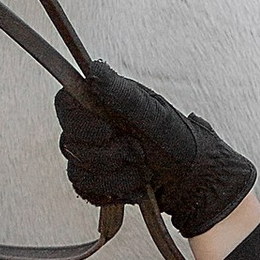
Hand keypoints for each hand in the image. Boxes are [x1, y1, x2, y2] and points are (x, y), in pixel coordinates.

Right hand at [55, 60, 256, 238]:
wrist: (194, 180)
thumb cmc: (179, 142)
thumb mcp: (153, 114)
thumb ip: (120, 93)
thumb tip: (93, 68)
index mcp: (102, 102)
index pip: (65, 104)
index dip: (82, 121)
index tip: (109, 130)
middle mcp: (91, 126)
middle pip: (70, 141)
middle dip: (109, 153)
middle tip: (138, 151)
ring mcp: (89, 155)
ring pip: (78, 169)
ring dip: (117, 175)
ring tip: (143, 170)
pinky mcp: (93, 182)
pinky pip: (84, 189)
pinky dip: (114, 190)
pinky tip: (133, 185)